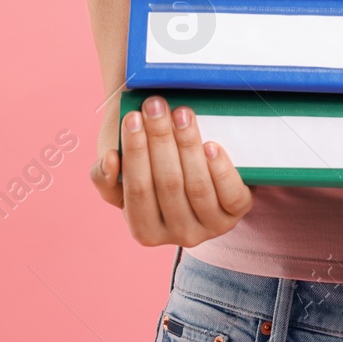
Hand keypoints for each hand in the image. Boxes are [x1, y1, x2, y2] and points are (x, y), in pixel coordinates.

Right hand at [88, 94, 252, 246]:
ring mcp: (211, 228)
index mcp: (144, 231)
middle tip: (156, 105)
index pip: (137, 190)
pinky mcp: (237, 214)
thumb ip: (105, 176)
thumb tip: (111, 160)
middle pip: (168, 184)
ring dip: (188, 145)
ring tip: (181, 113)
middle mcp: (178, 235)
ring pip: (198, 186)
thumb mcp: (123, 179)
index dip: (134, 152)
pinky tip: (210, 145)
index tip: (132, 117)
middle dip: (160, 139)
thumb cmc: (153, 175)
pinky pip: (231, 195)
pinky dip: (220, 169)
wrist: (196, 174)